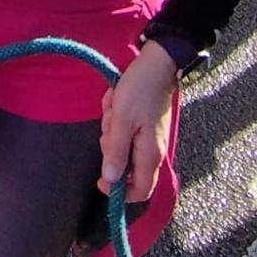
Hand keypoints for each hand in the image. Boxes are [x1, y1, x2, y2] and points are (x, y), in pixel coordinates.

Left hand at [99, 42, 177, 202]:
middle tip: (110, 122)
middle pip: (125, 166)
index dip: (119, 192)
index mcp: (150, 155)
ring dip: (111, 127)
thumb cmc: (140, 90)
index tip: (100, 179)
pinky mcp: (142, 125)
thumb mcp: (122, 120)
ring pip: (121, 146)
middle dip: (110, 146)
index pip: (139, 191)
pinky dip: (116, 118)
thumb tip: (110, 181)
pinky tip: (116, 101)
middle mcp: (152, 151)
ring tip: (114, 106)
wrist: (157, 64)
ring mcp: (148, 138)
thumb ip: (116, 151)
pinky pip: (123, 130)